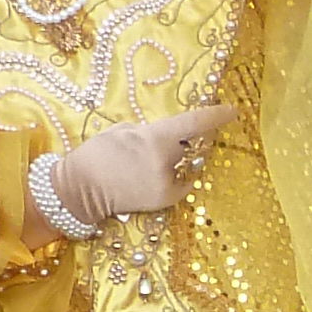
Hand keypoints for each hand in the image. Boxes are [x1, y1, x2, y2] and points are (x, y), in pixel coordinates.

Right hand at [47, 103, 234, 228]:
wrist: (80, 189)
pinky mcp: (165, 200)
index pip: (194, 123)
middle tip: (165, 141)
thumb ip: (149, 131)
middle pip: (190, 145)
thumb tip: (167, 135)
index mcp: (154, 138)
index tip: (231, 111)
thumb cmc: (97, 154)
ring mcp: (167, 183)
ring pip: (183, 164)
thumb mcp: (122, 131)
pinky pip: (179, 182)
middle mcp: (166, 161)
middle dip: (185, 141)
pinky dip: (172, 177)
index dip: (215, 115)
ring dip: (174, 160)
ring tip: (144, 163)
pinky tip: (148, 178)